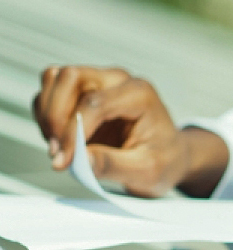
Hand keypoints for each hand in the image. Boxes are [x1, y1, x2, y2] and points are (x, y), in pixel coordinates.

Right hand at [31, 65, 228, 196]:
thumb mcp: (148, 172)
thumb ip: (114, 165)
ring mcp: (99, 82)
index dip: (73, 132)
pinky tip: (59, 141)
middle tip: (57, 151)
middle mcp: (118, 80)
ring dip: (47, 113)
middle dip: (55, 115)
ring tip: (58, 146)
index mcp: (140, 94)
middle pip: (69, 77)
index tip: (64, 161)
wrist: (169, 156)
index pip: (94, 103)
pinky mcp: (83, 92)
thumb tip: (80, 160)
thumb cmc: (164, 161)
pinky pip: (50, 93)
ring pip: (54, 79)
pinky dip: (45, 115)